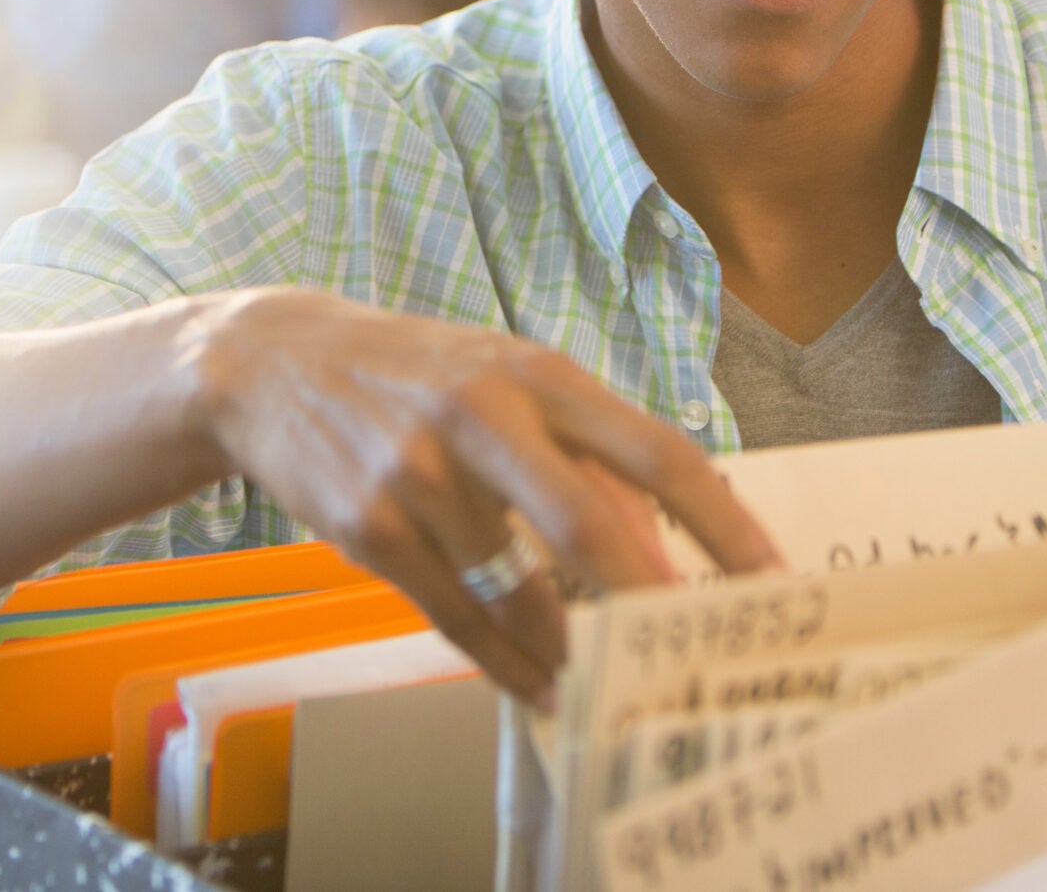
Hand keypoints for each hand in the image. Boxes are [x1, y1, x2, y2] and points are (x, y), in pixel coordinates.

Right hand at [186, 288, 778, 709]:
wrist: (271, 363)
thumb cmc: (415, 376)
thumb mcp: (502, 378)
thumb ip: (579, 446)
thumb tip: (660, 539)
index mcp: (536, 373)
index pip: (655, 449)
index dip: (722, 522)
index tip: (774, 579)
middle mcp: (482, 417)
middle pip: (589, 522)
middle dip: (652, 599)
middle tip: (699, 654)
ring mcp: (420, 474)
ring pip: (520, 587)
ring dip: (572, 647)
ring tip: (606, 681)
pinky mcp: (369, 527)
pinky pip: (456, 614)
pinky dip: (505, 660)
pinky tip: (538, 684)